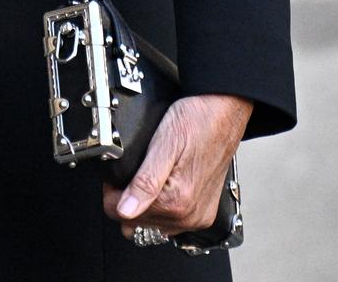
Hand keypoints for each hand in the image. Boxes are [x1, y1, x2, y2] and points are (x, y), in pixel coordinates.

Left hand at [102, 93, 251, 238]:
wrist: (225, 112)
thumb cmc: (197, 121)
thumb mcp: (164, 145)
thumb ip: (145, 182)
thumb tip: (125, 210)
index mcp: (177, 202)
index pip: (122, 214)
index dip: (112, 192)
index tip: (118, 174)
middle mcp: (190, 216)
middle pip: (138, 223)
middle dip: (129, 199)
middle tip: (135, 170)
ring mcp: (198, 216)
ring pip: (154, 224)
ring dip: (145, 205)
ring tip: (150, 176)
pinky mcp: (204, 212)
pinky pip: (172, 221)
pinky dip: (162, 207)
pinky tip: (163, 186)